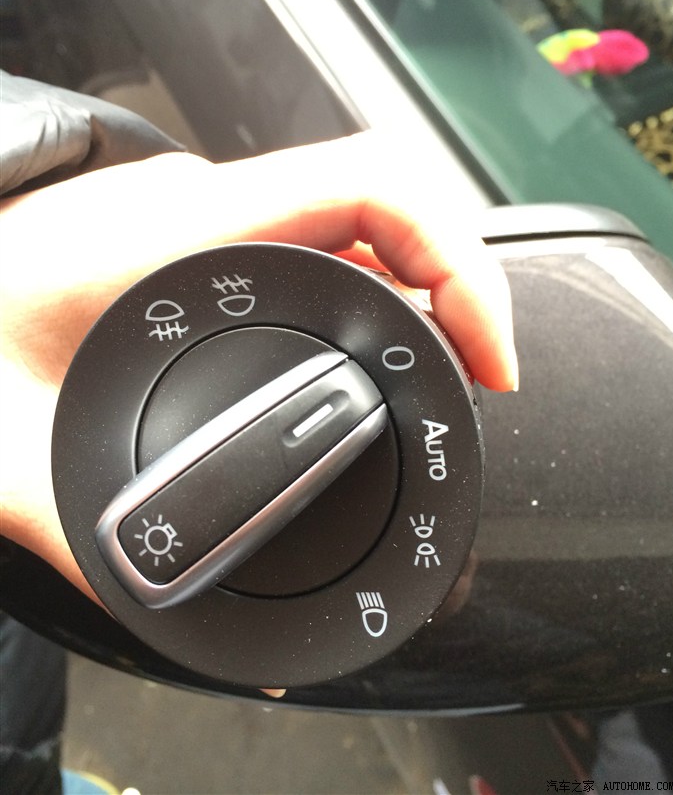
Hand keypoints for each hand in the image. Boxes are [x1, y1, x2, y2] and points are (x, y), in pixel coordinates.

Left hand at [0, 132, 517, 606]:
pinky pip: (316, 246)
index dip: (462, 267)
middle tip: (476, 383)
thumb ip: (106, 546)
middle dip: (455, 292)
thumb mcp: (14, 460)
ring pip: (355, 227)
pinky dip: (368, 290)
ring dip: (416, 290)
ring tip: (438, 369)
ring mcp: (202, 222)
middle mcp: (203, 212)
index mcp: (182, 231)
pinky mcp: (195, 246)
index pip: (372, 191)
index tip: (490, 359)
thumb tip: (199, 617)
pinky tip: (363, 348)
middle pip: (387, 211)